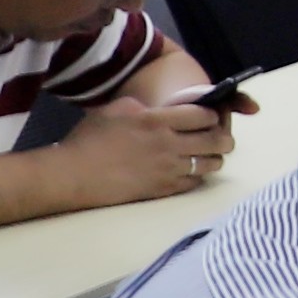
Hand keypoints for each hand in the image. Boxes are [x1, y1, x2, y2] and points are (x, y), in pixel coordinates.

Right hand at [49, 85, 236, 198]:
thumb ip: (146, 107)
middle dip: (224, 137)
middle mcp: (170, 145)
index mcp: (158, 120)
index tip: (210, 116)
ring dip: (214, 158)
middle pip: (216, 140)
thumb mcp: (117, 109)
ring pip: (211, 164)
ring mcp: (169, 170)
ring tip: (207, 155)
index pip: (204, 115)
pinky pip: (195, 183)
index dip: (213, 115)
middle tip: (220, 137)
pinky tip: (190, 171)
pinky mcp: (163, 190)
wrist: (73, 176)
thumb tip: (161, 112)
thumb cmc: (89, 139)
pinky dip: (198, 176)